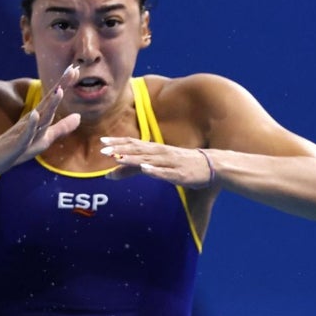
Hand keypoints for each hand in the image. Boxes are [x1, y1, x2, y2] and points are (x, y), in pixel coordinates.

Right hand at [0, 65, 81, 174]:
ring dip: (50, 103)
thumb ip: (62, 127)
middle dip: (61, 86)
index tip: (75, 69)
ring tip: (60, 90)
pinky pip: (26, 133)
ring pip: (40, 116)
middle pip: (49, 101)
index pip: (53, 98)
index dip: (64, 84)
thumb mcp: (45, 138)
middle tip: (72, 70)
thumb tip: (79, 116)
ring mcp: (25, 130)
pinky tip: (35, 114)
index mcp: (39, 117)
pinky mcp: (18, 143)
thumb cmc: (20, 147)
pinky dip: (31, 125)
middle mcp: (32, 120)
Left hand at [99, 137, 216, 188]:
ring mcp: (170, 163)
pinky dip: (155, 171)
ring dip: (133, 159)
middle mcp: (162, 153)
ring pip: (149, 160)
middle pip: (138, 150)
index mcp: (156, 150)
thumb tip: (110, 174)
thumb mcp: (157, 165)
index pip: (134, 143)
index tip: (102, 141)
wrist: (213, 166)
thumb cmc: (183, 165)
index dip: (118, 142)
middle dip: (121, 150)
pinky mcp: (179, 174)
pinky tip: (145, 170)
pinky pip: (165, 173)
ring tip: (119, 158)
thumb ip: (134, 168)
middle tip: (104, 150)